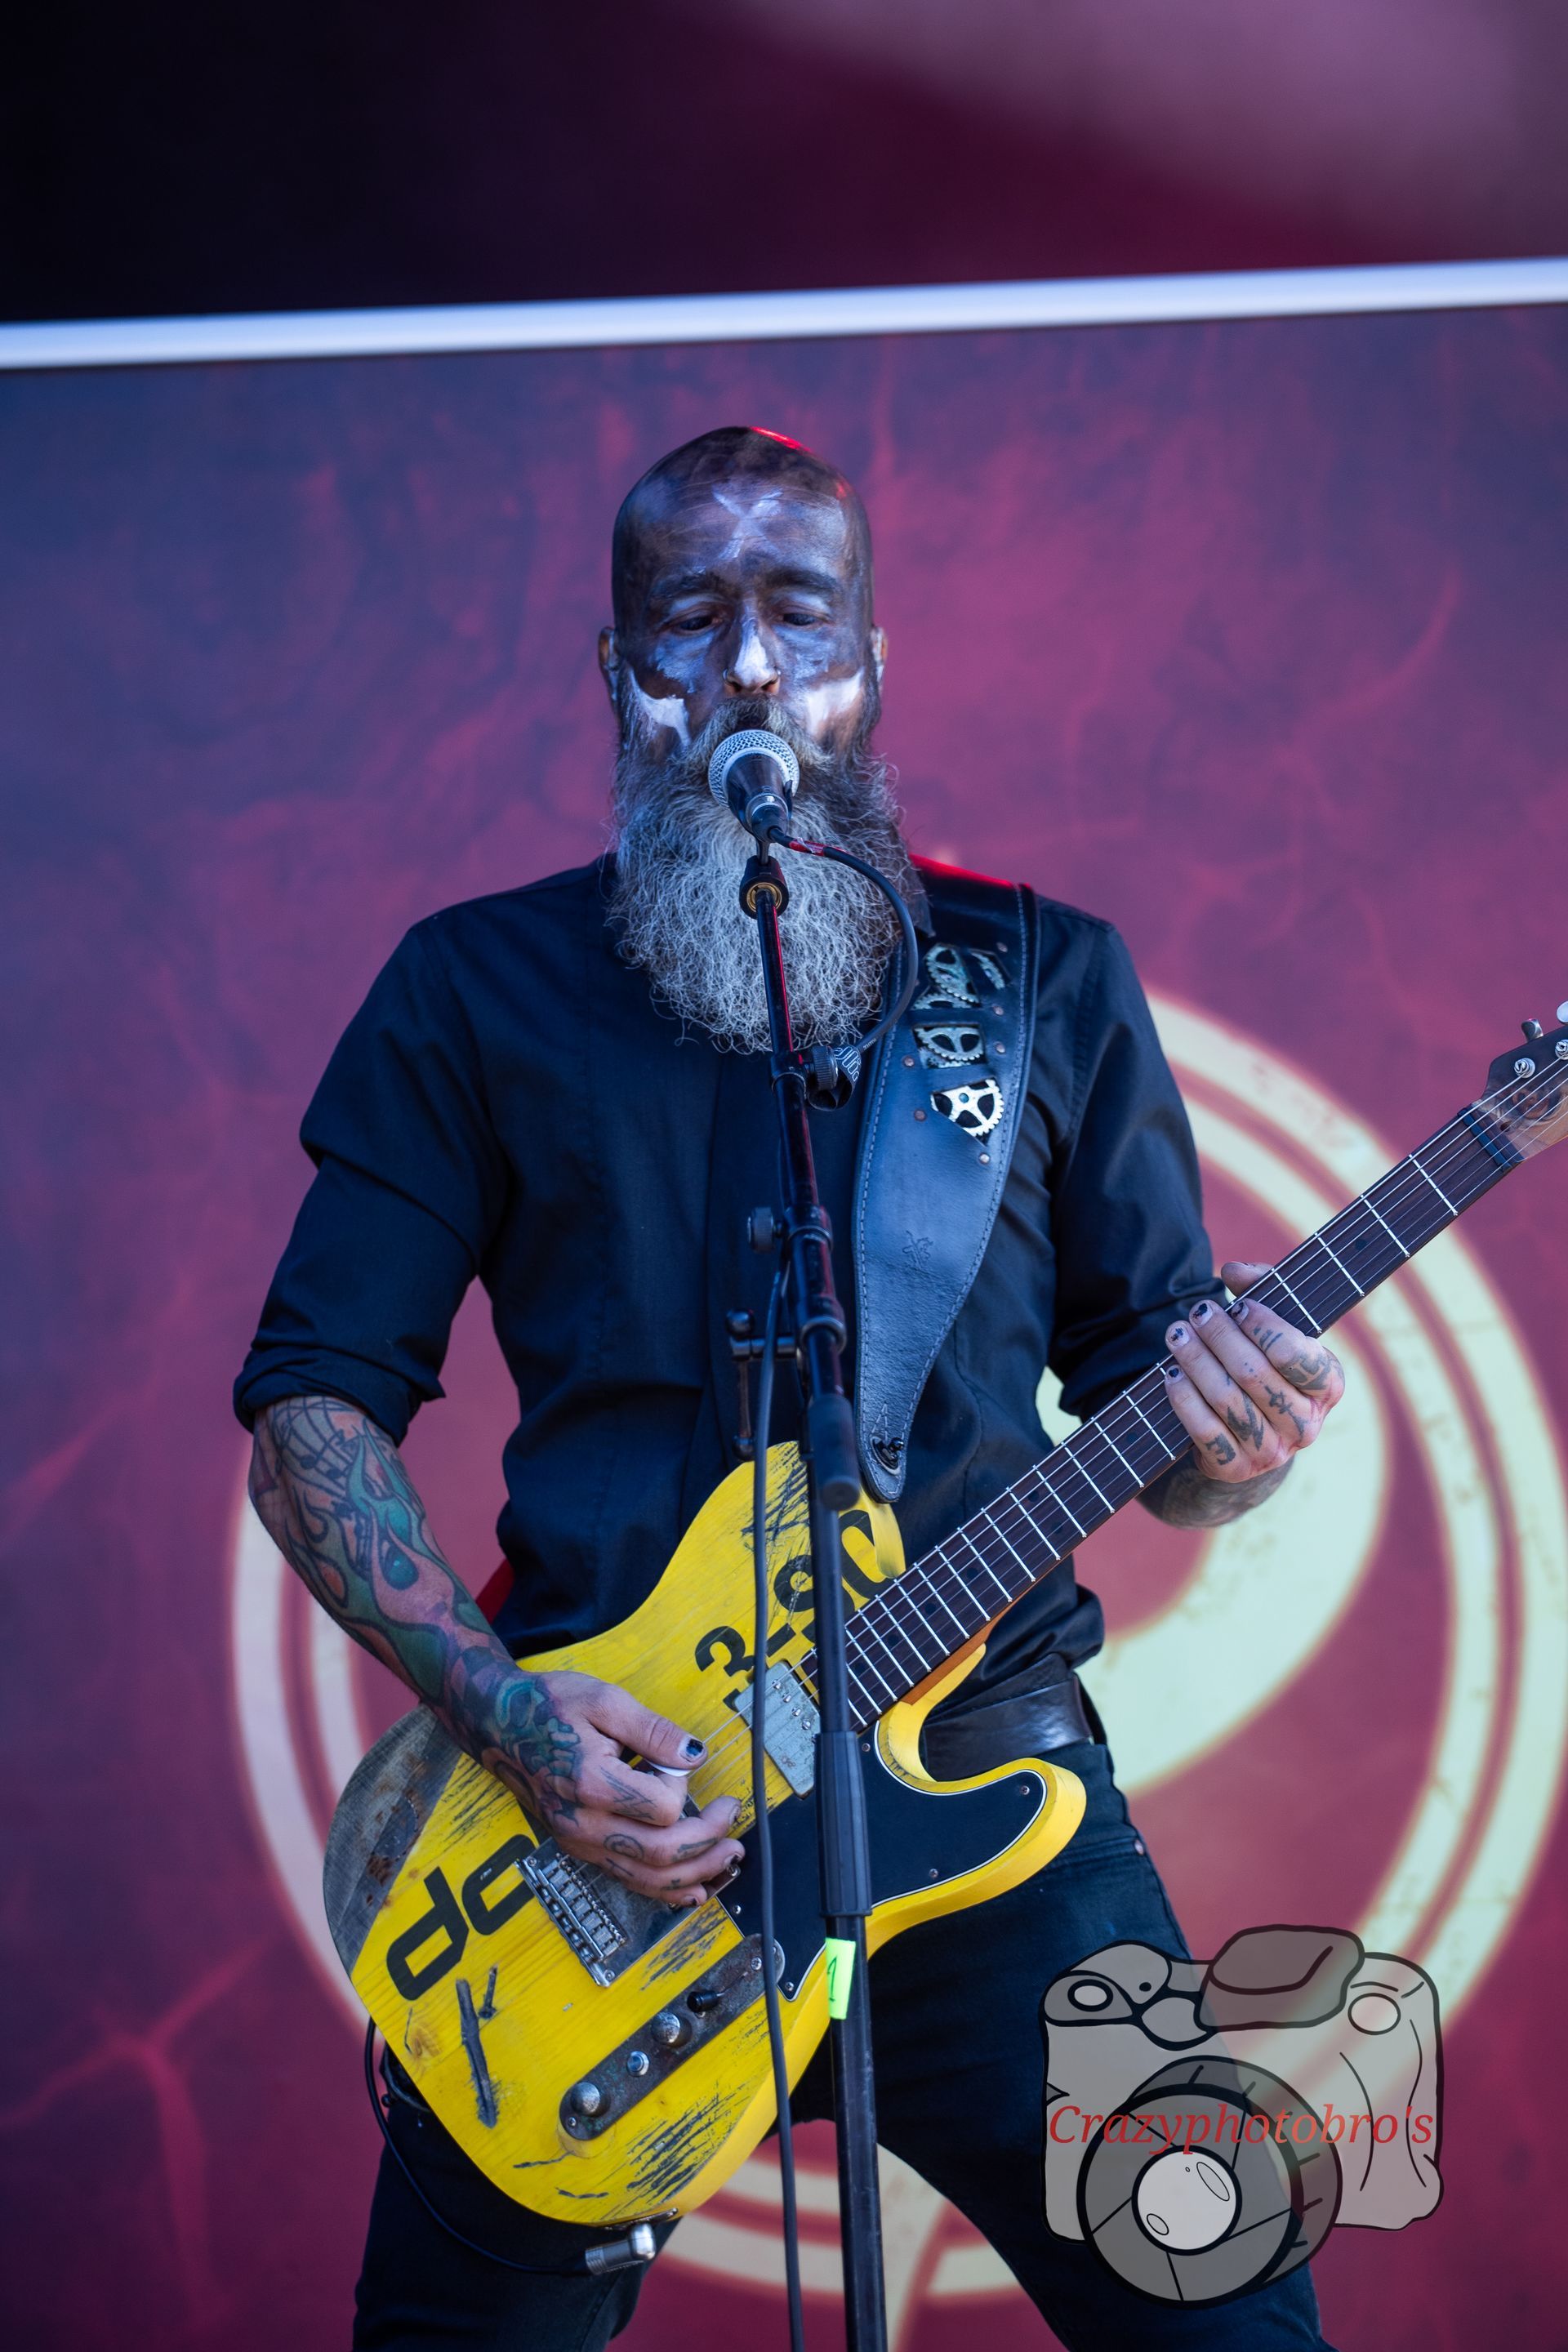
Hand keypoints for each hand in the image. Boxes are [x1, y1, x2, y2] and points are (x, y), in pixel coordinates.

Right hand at [480, 1668, 744, 1907]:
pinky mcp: (578, 1848)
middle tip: (734, 1818)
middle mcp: (582, 1823)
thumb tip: (695, 1754)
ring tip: (729, 1860)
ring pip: (646, 1879)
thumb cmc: (547, 1706)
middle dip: (708, 1842)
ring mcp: (578, 1841)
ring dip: (695, 1874)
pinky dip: (665, 1890)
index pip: (662, 1807)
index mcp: (589, 1782)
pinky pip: (627, 1881)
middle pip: (660, 1854)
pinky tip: (693, 1887)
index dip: (682, 1785)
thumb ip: (652, 1729)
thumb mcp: (603, 1699)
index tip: (679, 1760)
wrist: (498, 1725)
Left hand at [1163, 1259, 1344, 1484]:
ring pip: (1227, 1400)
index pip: (1297, 1355)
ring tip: (1176, 1334)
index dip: (1264, 1326)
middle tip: (1198, 1313)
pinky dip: (1184, 1398)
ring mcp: (1272, 1452)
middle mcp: (1306, 1424)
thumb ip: (1262, 1286)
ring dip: (1196, 1361)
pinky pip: (1204, 1431)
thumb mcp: (1274, 1324)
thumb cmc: (1265, 1363)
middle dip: (1221, 1337)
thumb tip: (1234, 1271)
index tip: (1239, 1305)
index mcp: (1327, 1385)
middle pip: (1254, 1374)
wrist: (1250, 1433)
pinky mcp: (1236, 1469)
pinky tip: (1170, 1373)